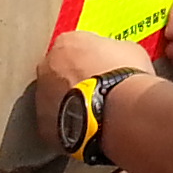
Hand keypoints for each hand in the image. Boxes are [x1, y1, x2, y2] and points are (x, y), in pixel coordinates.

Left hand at [35, 29, 153, 147]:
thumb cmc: (123, 78)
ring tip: (94, 112)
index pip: (73, 45)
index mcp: (66, 43)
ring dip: (69, 103)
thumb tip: (118, 59)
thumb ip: (114, 51)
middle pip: (58, 71)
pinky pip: (56, 124)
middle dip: (73, 79)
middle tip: (96, 90)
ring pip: (54, 99)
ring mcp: (42, 97)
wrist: (117, 111)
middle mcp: (47, 67)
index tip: (102, 65)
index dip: (90, 57)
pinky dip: (70, 126)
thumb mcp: (129, 50)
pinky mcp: (45, 126)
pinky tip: (89, 129)